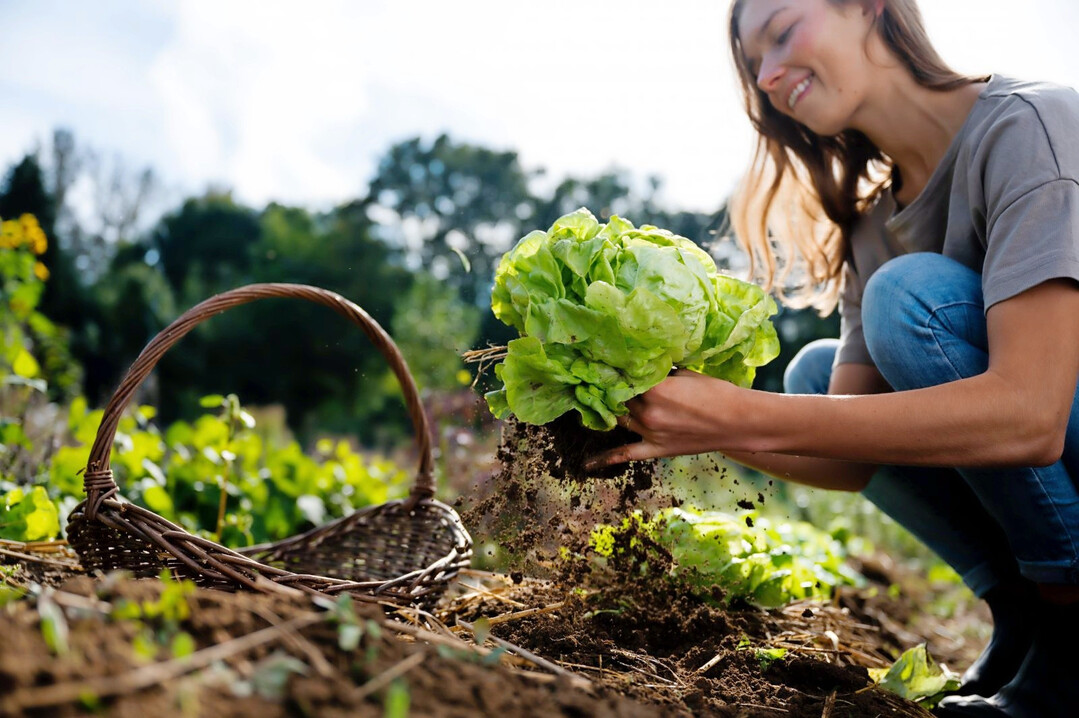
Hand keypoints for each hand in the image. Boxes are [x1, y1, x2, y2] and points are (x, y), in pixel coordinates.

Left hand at [585, 369, 741, 469]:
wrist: (739, 422)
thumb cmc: (717, 392)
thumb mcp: (685, 373)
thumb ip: (659, 372)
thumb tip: (639, 366)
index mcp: (655, 388)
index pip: (622, 376)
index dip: (612, 369)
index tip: (602, 361)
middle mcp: (648, 411)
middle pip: (618, 398)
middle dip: (610, 388)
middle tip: (598, 378)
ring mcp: (651, 432)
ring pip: (619, 419)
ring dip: (611, 411)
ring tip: (596, 401)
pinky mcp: (657, 449)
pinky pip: (626, 454)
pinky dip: (606, 458)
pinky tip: (587, 463)